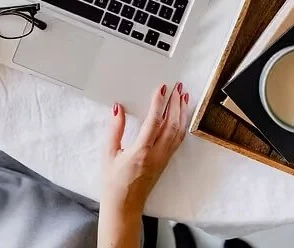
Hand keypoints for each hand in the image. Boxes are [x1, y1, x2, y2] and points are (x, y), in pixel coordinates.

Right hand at [101, 83, 188, 217]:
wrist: (124, 207)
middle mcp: (157, 154)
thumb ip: (115, 129)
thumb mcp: (109, 154)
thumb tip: (118, 108)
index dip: (159, 103)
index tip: (162, 88)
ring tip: (183, 96)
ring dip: (182, 112)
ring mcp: (164, 158)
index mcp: (141, 151)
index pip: (154, 121)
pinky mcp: (167, 161)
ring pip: (179, 131)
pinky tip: (182, 115)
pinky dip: (182, 124)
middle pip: (172, 124)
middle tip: (178, 87)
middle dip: (176, 103)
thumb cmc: (113, 182)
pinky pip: (178, 140)